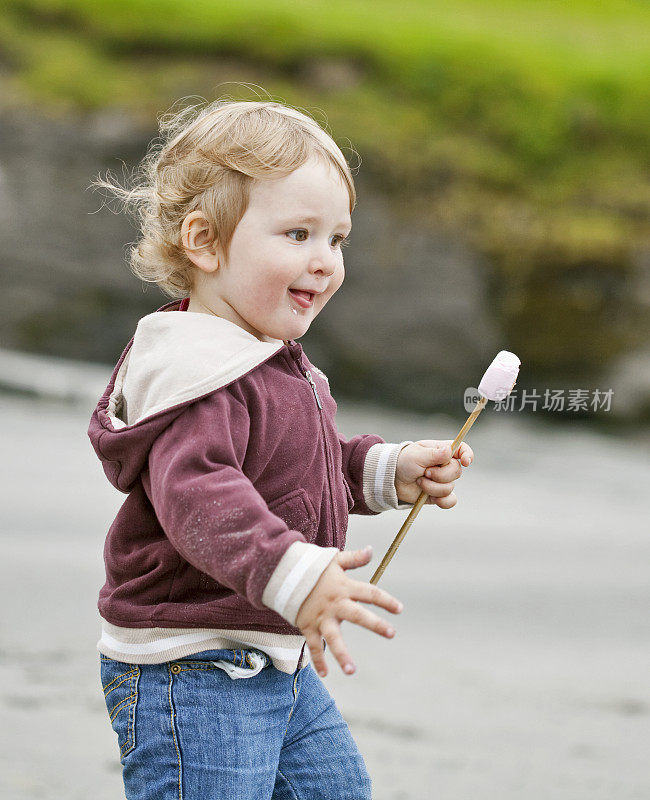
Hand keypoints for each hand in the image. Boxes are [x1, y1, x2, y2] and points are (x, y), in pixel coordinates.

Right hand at [295, 547, 402, 677]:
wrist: (283, 573)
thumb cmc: (313, 567)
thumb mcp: (334, 560)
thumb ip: (354, 558)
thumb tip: (372, 550)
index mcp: (344, 587)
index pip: (369, 593)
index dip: (385, 600)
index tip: (399, 609)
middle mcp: (334, 603)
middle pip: (357, 615)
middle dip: (375, 624)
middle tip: (392, 633)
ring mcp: (320, 617)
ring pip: (332, 637)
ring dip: (342, 654)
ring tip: (351, 670)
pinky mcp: (307, 626)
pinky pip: (313, 646)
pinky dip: (318, 660)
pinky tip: (325, 674)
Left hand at [394, 439, 473, 507]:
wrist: (392, 479)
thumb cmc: (403, 461)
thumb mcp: (416, 455)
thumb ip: (433, 454)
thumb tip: (449, 450)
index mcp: (442, 451)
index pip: (462, 449)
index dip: (468, 455)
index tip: (466, 462)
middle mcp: (445, 465)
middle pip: (457, 471)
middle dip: (440, 475)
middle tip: (425, 472)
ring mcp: (443, 480)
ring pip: (450, 487)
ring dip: (432, 487)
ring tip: (419, 481)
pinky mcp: (439, 494)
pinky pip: (450, 501)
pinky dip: (442, 501)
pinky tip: (432, 498)